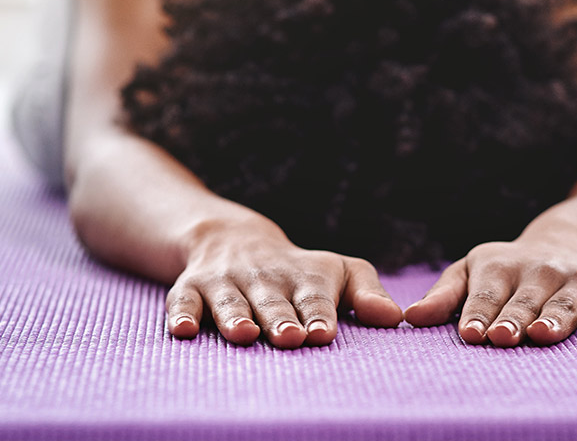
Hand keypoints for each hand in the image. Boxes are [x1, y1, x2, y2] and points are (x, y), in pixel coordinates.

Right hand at [165, 218, 402, 347]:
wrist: (235, 239)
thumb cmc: (300, 270)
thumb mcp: (338, 271)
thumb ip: (366, 294)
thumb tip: (395, 319)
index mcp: (304, 276)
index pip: (313, 296)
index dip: (318, 313)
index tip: (323, 333)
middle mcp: (264, 277)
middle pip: (273, 299)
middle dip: (280, 318)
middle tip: (289, 338)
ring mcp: (226, 282)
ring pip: (230, 300)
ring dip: (235, 315)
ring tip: (244, 335)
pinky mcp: (191, 288)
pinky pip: (182, 301)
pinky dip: (180, 314)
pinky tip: (183, 331)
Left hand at [403, 228, 576, 346]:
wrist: (573, 239)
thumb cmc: (510, 268)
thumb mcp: (473, 271)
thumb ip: (444, 297)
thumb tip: (409, 319)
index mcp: (500, 267)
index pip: (486, 294)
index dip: (478, 313)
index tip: (469, 334)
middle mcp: (538, 271)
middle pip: (524, 300)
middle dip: (513, 318)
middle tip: (501, 337)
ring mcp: (576, 279)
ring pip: (564, 302)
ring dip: (555, 318)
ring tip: (543, 335)